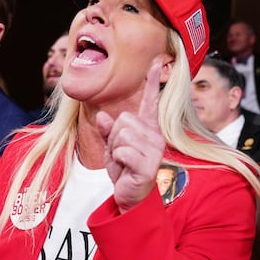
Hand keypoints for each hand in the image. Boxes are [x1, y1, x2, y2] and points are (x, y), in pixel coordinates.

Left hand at [96, 66, 165, 212]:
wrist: (129, 197)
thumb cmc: (124, 172)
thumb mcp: (112, 148)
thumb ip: (108, 131)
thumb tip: (103, 115)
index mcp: (148, 129)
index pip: (150, 102)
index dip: (152, 83)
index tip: (156, 62)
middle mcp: (155, 136)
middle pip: (124, 119)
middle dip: (114, 136)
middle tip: (120, 153)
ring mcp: (154, 150)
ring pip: (122, 134)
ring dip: (116, 149)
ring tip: (124, 162)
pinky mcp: (148, 164)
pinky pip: (123, 150)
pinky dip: (118, 159)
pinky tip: (126, 169)